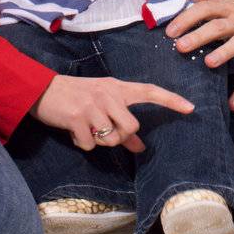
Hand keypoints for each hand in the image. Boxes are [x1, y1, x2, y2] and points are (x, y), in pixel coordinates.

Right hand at [31, 73, 193, 151]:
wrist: (42, 90)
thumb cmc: (75, 97)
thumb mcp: (100, 104)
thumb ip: (122, 125)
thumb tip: (140, 146)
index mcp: (116, 87)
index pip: (149, 91)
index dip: (171, 101)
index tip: (191, 108)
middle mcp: (107, 94)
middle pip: (131, 126)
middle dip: (119, 136)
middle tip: (102, 131)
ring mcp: (92, 105)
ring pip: (111, 138)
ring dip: (99, 141)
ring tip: (86, 129)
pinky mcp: (77, 117)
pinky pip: (89, 144)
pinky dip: (81, 143)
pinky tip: (73, 131)